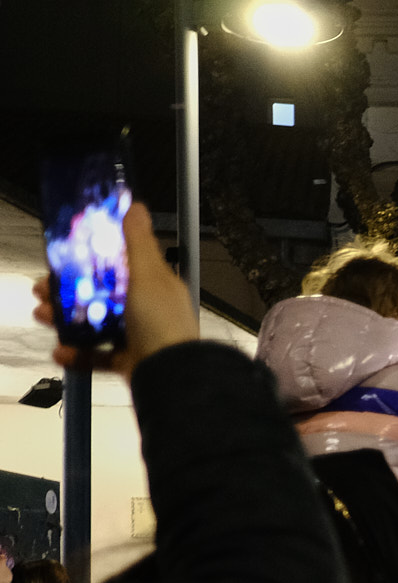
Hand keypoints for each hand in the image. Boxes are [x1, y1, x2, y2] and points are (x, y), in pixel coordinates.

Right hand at [36, 199, 199, 378]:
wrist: (171, 376)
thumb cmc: (161, 322)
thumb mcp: (148, 275)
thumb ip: (138, 243)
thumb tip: (134, 206)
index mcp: (153, 285)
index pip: (117, 265)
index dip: (89, 260)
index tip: (63, 257)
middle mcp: (146, 309)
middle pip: (99, 295)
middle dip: (66, 291)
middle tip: (41, 289)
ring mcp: (136, 336)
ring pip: (93, 324)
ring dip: (63, 319)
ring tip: (42, 315)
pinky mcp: (127, 361)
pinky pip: (96, 356)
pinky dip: (76, 354)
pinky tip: (59, 351)